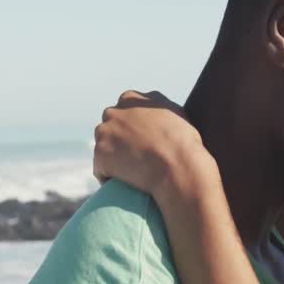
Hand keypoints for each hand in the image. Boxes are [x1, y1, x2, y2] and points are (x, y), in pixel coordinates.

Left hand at [94, 90, 216, 201]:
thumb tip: (157, 115)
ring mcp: (104, 132)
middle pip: (109, 127)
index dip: (131, 128)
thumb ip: (159, 110)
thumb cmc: (183, 143)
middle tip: (134, 158)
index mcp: (132, 99)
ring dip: (112, 159)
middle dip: (118, 140)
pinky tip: (123, 184)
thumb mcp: (175, 114)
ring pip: (103, 147)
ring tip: (130, 173)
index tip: (140, 142)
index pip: (123, 111)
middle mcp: (114, 112)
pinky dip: (108, 177)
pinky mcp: (100, 154)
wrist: (176, 166)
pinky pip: (100, 169)